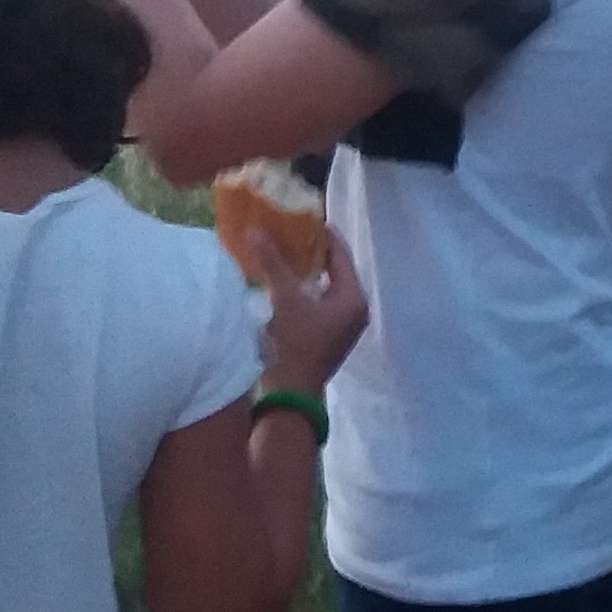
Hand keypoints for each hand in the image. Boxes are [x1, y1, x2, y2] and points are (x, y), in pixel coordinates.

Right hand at [240, 221, 368, 395]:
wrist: (290, 393)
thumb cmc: (294, 345)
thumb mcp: (284, 299)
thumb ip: (273, 262)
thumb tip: (255, 229)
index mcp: (353, 298)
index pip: (341, 256)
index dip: (323, 235)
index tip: (304, 218)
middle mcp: (356, 310)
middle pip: (337, 270)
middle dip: (315, 252)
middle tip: (292, 232)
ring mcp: (345, 325)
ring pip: (329, 287)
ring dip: (310, 270)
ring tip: (287, 251)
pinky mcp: (332, 335)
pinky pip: (323, 301)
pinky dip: (308, 288)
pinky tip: (288, 280)